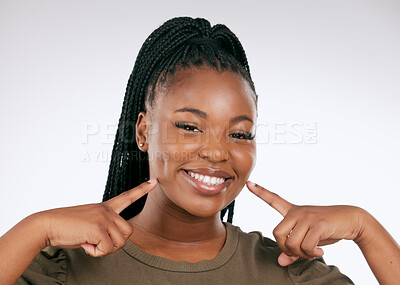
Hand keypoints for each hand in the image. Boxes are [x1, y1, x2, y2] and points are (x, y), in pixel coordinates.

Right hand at [37, 179, 157, 256]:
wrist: (48, 225)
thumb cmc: (68, 227)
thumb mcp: (90, 223)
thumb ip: (105, 227)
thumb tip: (113, 241)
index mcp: (105, 207)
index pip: (128, 197)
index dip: (142, 189)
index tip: (154, 181)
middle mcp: (107, 210)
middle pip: (128, 232)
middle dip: (115, 243)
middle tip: (96, 241)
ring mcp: (104, 218)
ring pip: (120, 243)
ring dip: (104, 249)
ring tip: (89, 241)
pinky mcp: (99, 228)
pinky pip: (107, 249)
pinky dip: (96, 252)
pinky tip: (85, 244)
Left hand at [246, 181, 365, 266]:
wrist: (352, 220)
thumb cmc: (327, 229)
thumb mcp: (308, 238)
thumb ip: (293, 249)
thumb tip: (280, 262)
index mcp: (293, 211)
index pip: (273, 199)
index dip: (260, 192)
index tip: (249, 183)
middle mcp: (297, 212)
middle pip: (277, 234)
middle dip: (286, 248)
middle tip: (299, 252)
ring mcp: (307, 217)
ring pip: (291, 243)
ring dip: (302, 254)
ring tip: (312, 252)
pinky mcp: (318, 225)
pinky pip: (306, 246)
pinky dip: (312, 253)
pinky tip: (320, 251)